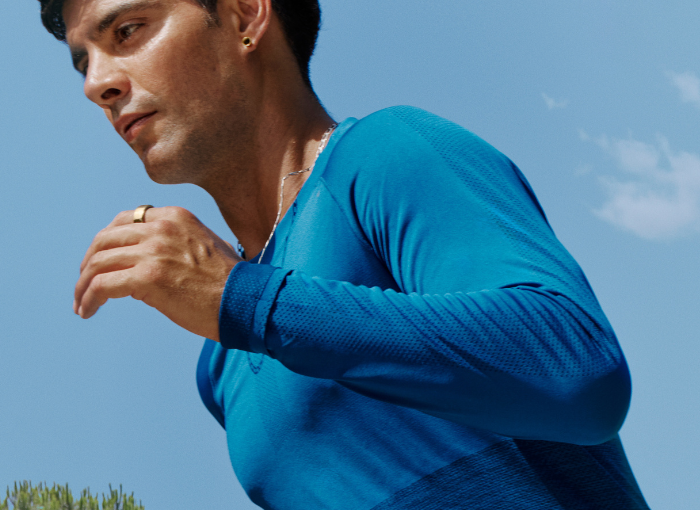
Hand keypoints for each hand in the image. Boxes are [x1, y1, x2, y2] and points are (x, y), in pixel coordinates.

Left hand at [74, 206, 240, 340]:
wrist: (246, 300)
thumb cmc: (230, 283)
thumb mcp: (204, 247)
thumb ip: (175, 246)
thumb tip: (143, 268)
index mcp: (175, 217)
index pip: (126, 220)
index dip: (107, 241)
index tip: (103, 261)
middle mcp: (161, 228)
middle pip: (105, 239)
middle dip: (89, 263)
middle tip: (84, 284)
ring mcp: (153, 251)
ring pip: (97, 263)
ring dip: (83, 285)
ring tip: (82, 303)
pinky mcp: (147, 278)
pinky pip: (102, 286)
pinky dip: (88, 298)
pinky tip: (88, 311)